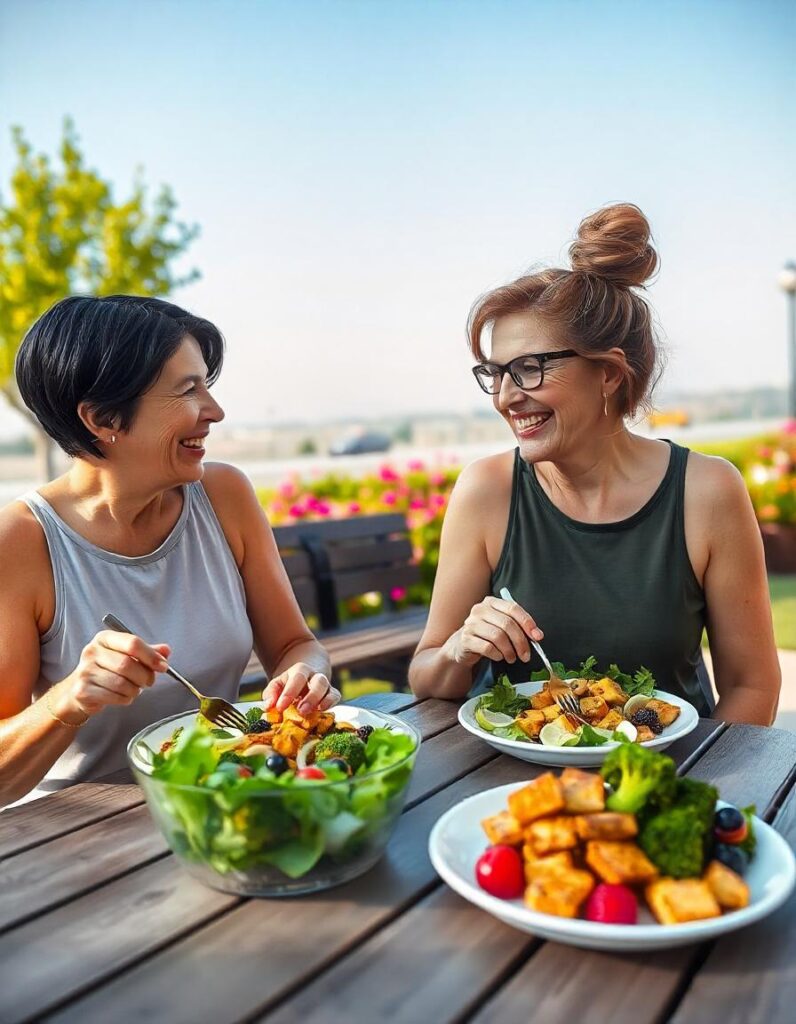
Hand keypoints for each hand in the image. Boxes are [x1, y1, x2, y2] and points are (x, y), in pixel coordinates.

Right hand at [53, 630, 170, 720]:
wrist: (79, 690)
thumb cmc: (107, 670)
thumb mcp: (127, 656)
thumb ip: (147, 652)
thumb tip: (166, 650)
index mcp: (105, 638)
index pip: (132, 643)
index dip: (151, 656)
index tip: (163, 666)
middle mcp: (92, 652)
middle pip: (127, 664)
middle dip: (145, 676)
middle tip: (148, 682)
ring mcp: (85, 671)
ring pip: (122, 683)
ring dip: (135, 690)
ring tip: (133, 689)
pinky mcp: (83, 690)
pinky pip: (114, 697)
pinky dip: (125, 699)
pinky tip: (122, 696)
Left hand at [262, 663, 340, 715]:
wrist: (305, 676)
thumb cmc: (288, 684)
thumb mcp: (277, 684)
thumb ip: (271, 693)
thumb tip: (268, 705)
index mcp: (300, 670)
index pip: (297, 678)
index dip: (289, 693)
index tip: (280, 707)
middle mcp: (315, 676)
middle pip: (318, 681)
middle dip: (311, 697)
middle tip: (301, 711)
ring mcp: (325, 684)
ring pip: (329, 688)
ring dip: (322, 701)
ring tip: (313, 712)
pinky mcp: (332, 694)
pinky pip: (335, 696)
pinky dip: (330, 704)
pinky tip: (322, 712)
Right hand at [450, 596, 542, 666]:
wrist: (463, 646)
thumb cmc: (487, 635)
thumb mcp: (502, 626)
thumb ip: (519, 627)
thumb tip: (537, 635)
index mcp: (491, 602)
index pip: (513, 608)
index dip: (527, 622)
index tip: (537, 636)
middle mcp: (480, 610)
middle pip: (507, 624)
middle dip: (520, 642)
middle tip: (526, 655)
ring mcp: (471, 623)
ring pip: (498, 636)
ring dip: (509, 651)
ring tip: (512, 658)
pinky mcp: (466, 639)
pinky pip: (488, 648)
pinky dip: (497, 655)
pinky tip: (498, 657)